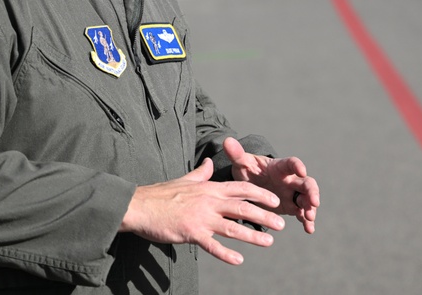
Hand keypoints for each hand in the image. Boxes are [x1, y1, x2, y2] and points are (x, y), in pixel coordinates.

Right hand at [120, 158, 283, 264]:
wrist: (140, 206)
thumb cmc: (161, 194)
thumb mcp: (185, 179)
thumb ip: (201, 173)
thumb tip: (209, 162)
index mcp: (210, 188)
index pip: (242, 188)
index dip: (261, 195)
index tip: (274, 201)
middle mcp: (210, 201)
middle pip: (243, 208)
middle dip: (265, 216)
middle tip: (281, 224)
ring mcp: (201, 217)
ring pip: (233, 227)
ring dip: (253, 235)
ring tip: (269, 242)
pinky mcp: (191, 233)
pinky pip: (212, 245)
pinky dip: (226, 253)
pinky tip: (239, 260)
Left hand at [225, 137, 319, 233]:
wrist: (249, 186)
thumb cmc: (248, 170)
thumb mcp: (242, 163)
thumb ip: (237, 154)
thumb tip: (227, 140)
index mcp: (280, 167)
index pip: (292, 163)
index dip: (298, 166)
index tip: (302, 170)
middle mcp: (290, 179)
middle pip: (306, 183)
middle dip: (312, 192)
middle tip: (314, 202)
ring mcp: (292, 194)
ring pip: (307, 199)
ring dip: (310, 208)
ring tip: (309, 218)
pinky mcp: (291, 206)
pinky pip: (302, 213)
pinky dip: (306, 220)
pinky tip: (309, 229)